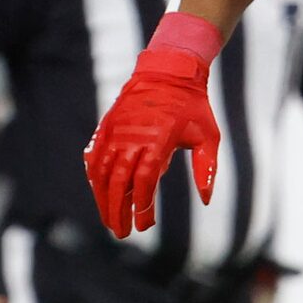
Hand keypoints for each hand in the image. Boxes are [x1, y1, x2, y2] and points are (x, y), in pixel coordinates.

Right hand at [84, 45, 219, 237]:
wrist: (168, 69)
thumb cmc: (192, 105)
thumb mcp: (209, 135)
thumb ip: (207, 168)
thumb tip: (206, 200)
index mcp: (157, 141)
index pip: (144, 181)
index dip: (141, 207)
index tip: (144, 226)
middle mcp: (132, 137)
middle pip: (118, 182)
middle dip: (117, 211)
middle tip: (121, 233)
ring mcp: (116, 131)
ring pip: (102, 172)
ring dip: (103, 199)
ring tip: (108, 220)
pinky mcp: (107, 126)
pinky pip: (95, 157)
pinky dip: (93, 177)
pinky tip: (97, 192)